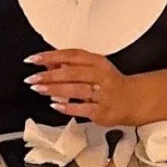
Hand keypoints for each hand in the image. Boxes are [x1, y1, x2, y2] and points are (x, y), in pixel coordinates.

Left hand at [25, 47, 139, 123]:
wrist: (133, 100)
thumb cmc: (110, 83)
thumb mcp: (94, 69)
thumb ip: (71, 67)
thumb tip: (47, 66)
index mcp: (98, 62)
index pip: (72, 55)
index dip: (51, 56)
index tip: (34, 59)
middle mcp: (101, 76)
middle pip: (73, 72)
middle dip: (50, 75)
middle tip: (33, 77)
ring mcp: (102, 94)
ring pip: (76, 90)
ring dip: (55, 89)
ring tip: (39, 89)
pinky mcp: (102, 111)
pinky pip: (83, 109)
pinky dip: (68, 107)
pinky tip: (55, 106)